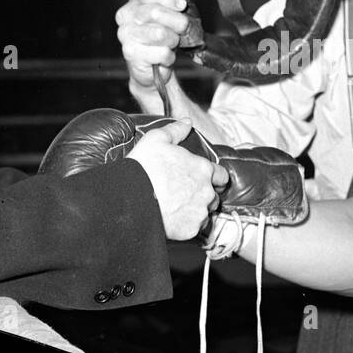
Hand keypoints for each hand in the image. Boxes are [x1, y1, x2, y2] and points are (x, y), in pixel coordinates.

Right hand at [115, 0, 187, 90]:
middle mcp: (125, 17)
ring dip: (173, 40)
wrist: (151, 66)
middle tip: (182, 27)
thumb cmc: (160, 37)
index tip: (182, 4)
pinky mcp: (130, 54)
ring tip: (172, 43)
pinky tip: (165, 56)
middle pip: (155, 12)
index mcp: (133, 3)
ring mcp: (125, 35)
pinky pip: (160, 52)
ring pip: (159, 33)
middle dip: (176, 21)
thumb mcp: (168, 12)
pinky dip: (169, 56)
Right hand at [127, 119, 228, 240]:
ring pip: (205, 213)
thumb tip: (188, 122)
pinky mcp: (191, 230)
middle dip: (204, 195)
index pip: (222, 175)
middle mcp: (207, 191)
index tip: (207, 180)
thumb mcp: (157, 139)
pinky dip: (187, 225)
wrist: (130, 199)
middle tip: (185, 195)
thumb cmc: (143, 167)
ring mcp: (200, 212)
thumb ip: (176, 130)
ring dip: (196, 211)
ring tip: (177, 208)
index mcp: (203, 169)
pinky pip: (194, 229)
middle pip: (214, 196)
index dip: (215, 177)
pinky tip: (173, 220)